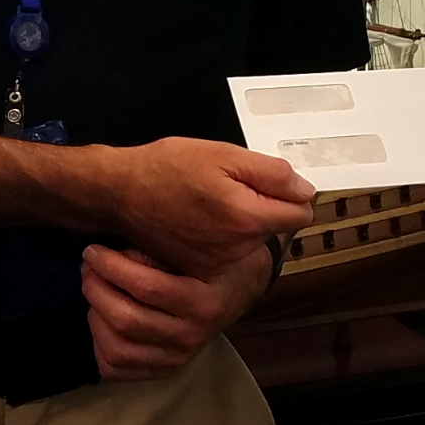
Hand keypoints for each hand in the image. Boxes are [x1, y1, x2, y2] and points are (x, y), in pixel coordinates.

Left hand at [81, 243, 272, 381]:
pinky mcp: (163, 370)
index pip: (148, 287)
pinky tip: (101, 318)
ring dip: (94, 316)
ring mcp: (176, 358)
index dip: (112, 267)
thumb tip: (116, 248)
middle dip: (97, 289)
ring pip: (117, 348)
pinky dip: (99, 344)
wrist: (240, 289)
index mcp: (205, 303)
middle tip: (88, 267)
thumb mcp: (200, 245)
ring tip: (94, 290)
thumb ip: (162, 246)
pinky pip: (116, 368)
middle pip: (127, 320)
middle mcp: (192, 336)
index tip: (93, 250)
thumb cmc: (215, 259)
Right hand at [101, 137, 314, 279]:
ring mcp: (217, 263)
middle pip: (277, 225)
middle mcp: (236, 249)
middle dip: (264, 204)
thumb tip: (304, 189)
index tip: (270, 181)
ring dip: (241, 219)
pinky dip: (221, 234)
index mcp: (246, 218)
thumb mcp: (225, 155)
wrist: (120, 193)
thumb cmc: (167, 168)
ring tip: (210, 199)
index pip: (301, 213)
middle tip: (230, 184)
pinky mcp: (200, 269)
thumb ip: (272, 174)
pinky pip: (228, 249)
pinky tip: (199, 217)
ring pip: (252, 237)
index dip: (291, 192)